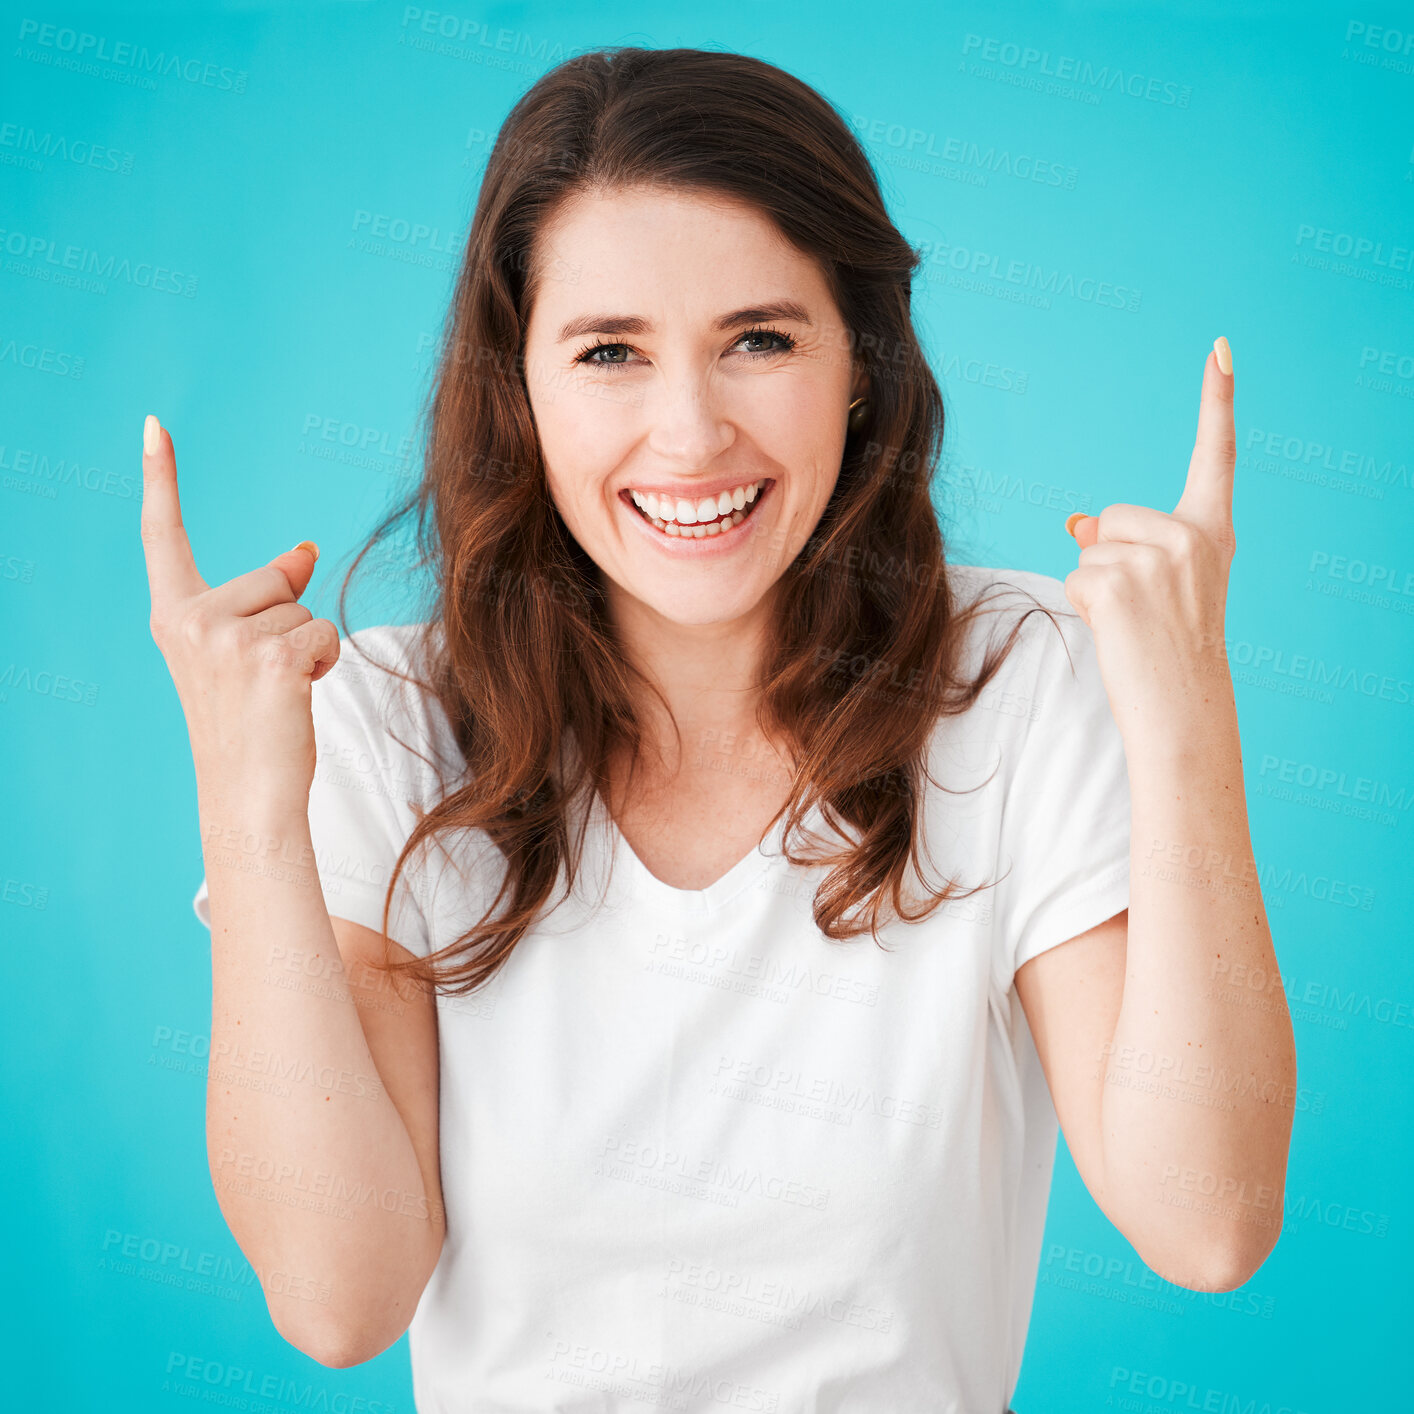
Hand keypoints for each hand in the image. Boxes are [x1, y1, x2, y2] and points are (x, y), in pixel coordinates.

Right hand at [141, 414, 338, 802]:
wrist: (247, 798)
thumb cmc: (250, 728)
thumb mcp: (245, 652)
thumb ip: (264, 598)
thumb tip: (305, 547)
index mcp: (173, 617)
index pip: (164, 536)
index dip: (162, 477)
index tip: (155, 423)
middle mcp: (188, 621)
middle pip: (276, 577)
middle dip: (291, 619)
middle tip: (265, 681)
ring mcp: (225, 638)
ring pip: (305, 608)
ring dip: (309, 649)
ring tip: (278, 696)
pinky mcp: (269, 658)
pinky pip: (324, 634)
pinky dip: (324, 664)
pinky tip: (295, 699)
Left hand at [1062, 338, 1236, 736]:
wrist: (1184, 709)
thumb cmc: (1171, 652)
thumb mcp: (1161, 587)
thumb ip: (1129, 545)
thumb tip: (1076, 521)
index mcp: (1213, 533)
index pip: (1217, 456)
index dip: (1217, 400)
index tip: (1220, 347)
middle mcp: (1193, 536)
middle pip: (1110, 517)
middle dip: (1108, 559)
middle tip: (1141, 610)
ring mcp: (1159, 557)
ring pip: (1088, 548)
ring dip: (1095, 587)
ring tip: (1132, 624)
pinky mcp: (1122, 581)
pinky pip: (1074, 577)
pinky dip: (1083, 607)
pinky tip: (1118, 632)